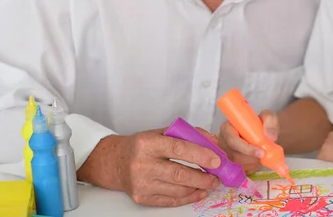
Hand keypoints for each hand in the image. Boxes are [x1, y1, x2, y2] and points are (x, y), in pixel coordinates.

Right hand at [77, 128, 220, 206]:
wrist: (116, 162)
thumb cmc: (142, 146)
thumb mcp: (162, 132)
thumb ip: (188, 134)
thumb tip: (213, 142)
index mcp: (147, 143)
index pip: (178, 148)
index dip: (200, 154)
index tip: (217, 160)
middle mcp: (142, 164)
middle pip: (179, 173)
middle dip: (203, 176)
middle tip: (217, 176)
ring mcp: (141, 183)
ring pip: (177, 190)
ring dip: (198, 187)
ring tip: (210, 182)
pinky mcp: (142, 198)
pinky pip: (170, 200)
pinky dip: (188, 197)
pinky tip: (198, 192)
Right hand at [218, 110, 278, 173]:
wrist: (264, 135)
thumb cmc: (263, 125)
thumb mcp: (269, 117)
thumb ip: (270, 122)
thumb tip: (270, 136)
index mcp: (228, 127)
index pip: (232, 140)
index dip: (246, 148)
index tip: (261, 152)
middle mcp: (223, 141)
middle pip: (234, 155)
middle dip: (252, 157)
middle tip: (264, 154)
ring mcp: (224, 155)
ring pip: (237, 165)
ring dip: (252, 163)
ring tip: (260, 155)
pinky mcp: (229, 165)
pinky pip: (239, 172)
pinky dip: (251, 168)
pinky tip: (255, 160)